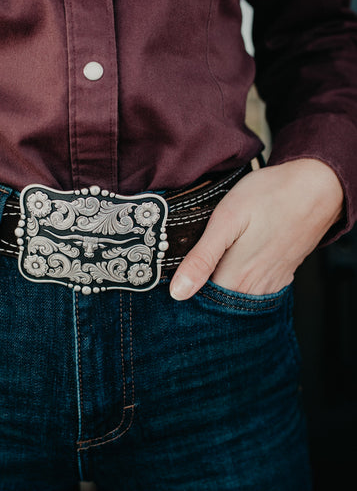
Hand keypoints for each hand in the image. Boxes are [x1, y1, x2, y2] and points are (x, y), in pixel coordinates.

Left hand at [170, 158, 343, 299]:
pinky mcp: (281, 275)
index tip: (172, 280)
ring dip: (221, 288)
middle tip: (191, 267)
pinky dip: (242, 283)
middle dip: (201, 291)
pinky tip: (236, 263)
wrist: (316, 187)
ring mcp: (270, 283)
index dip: (183, 292)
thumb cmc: (270, 196)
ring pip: (236, 298)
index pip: (198, 302)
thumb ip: (202, 259)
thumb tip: (179, 292)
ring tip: (213, 263)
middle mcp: (254, 289)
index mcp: (235, 279)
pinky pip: (255, 290)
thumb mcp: (226, 220)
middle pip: (217, 303)